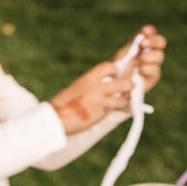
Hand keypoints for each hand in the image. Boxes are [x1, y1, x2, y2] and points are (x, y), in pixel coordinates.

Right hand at [51, 28, 165, 133]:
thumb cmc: (66, 102)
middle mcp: (97, 87)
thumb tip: (108, 81)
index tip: (116, 72)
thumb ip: (94, 82)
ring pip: (123, 98)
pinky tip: (110, 109)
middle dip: (129, 83)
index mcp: (89, 77)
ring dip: (126, 98)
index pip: (110, 67)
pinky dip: (113, 109)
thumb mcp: (79, 86)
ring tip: (124, 98)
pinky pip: (112, 110)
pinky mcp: (100, 114)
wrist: (56, 118)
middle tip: (131, 85)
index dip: (116, 69)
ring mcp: (100, 101)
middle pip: (122, 81)